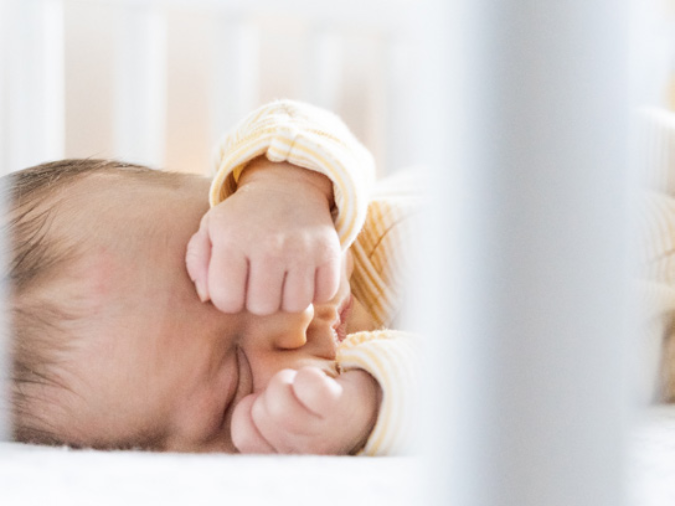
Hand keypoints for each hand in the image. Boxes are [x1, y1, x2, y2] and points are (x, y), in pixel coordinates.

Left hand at [186, 158, 340, 313]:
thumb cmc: (244, 217)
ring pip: (295, 305)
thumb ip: (198, 262)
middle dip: (258, 299)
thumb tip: (206, 297)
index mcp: (232, 240)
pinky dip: (316, 290)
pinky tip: (305, 274)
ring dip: (288, 298)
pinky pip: (324, 294)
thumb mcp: (211, 228)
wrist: (288, 187)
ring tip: (282, 278)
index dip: (229, 298)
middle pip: (262, 307)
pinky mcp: (329, 251)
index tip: (235, 282)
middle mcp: (269, 245)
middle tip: (260, 279)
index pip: (227, 301)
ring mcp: (302, 248)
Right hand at [230, 367, 380, 454]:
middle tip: (296, 397)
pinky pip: (306, 384)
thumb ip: (255, 423)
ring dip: (289, 381)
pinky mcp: (339, 409)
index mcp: (282, 455)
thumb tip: (235, 402)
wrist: (369, 405)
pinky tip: (322, 386)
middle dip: (273, 393)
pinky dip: (310, 377)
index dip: (253, 409)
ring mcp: (321, 434)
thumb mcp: (281, 425)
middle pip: (260, 411)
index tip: (275, 406)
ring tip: (307, 389)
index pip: (244, 432)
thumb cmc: (315, 411)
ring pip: (278, 396)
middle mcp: (300, 452)